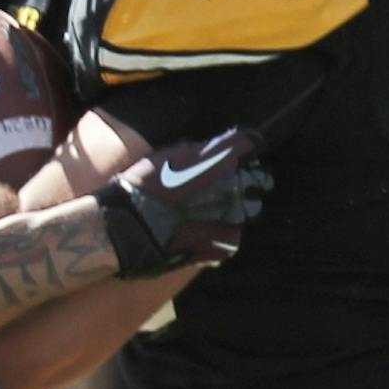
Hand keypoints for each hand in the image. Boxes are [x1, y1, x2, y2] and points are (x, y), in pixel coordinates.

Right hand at [94, 130, 267, 279]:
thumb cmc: (143, 188)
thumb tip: (216, 147)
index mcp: (222, 158)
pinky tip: (205, 231)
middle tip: (228, 185)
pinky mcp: (227, 244)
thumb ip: (198, 150)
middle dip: (247, 180)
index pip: (251, 143)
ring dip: (238, 207)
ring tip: (214, 212)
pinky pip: (233, 235)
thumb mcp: (168, 155)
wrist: (131, 228)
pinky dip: (224, 232)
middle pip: (258, 179)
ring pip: (248, 208)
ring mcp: (234, 216)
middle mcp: (235, 186)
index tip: (242, 150)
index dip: (247, 147)